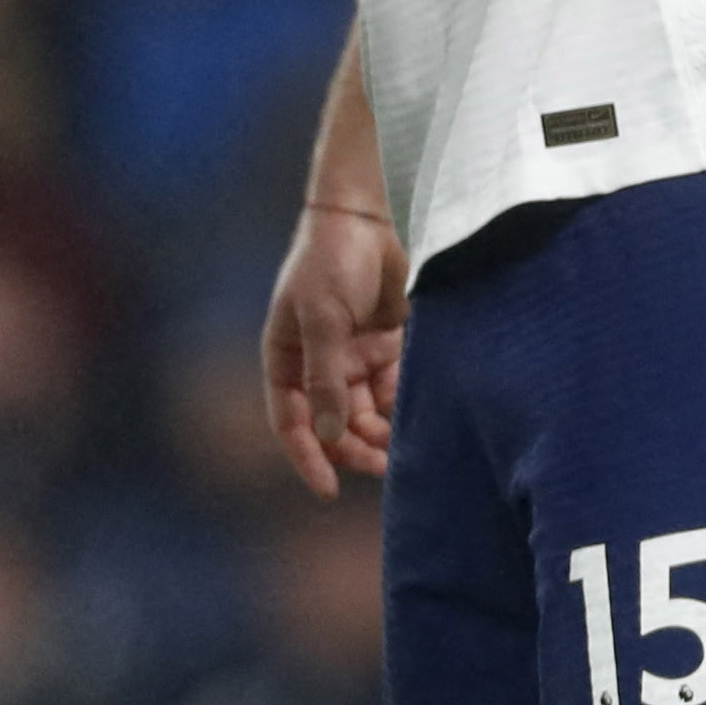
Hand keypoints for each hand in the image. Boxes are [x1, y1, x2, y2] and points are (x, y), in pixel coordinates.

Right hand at [260, 200, 406, 499]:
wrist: (370, 215)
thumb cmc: (331, 259)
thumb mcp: (323, 317)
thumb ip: (326, 377)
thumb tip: (330, 435)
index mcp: (286, 360)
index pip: (291, 422)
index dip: (307, 458)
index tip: (328, 489)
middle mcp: (317, 366)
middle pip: (333, 425)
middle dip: (354, 449)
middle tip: (384, 467)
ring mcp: (352, 357)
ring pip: (366, 413)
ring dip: (381, 432)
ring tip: (404, 445)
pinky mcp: (386, 346)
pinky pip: (393, 389)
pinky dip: (403, 404)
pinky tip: (418, 410)